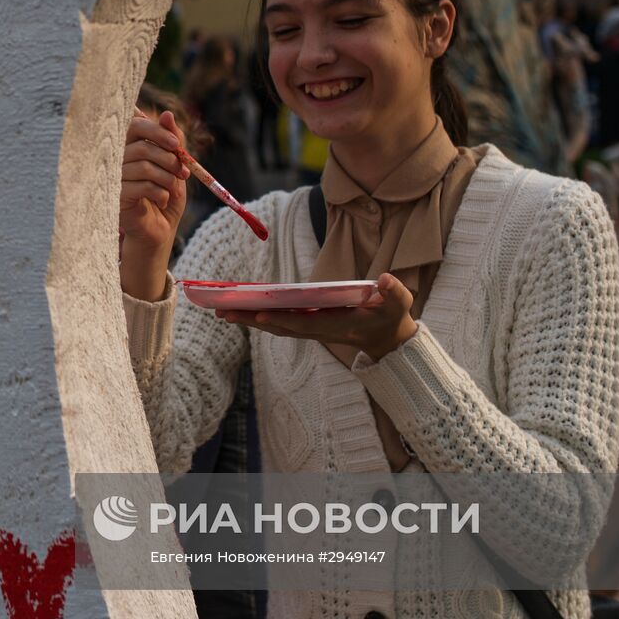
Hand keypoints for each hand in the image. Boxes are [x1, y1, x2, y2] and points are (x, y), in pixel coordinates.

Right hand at [120, 110, 189, 299]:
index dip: (157, 131)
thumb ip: (172, 140)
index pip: (135, 125)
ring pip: (144, 167)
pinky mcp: (116, 198)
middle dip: (169, 158)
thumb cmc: (165, 195)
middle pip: (141, 146)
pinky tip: (163, 200)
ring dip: (167, 178)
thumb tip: (166, 114)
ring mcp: (114, 178)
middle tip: (183, 172)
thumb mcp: (174, 165)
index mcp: (129, 147)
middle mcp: (116, 160)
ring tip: (173, 188)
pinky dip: (160, 193)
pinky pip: (141, 186)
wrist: (160, 230)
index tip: (177, 144)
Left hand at [215, 273, 417, 361]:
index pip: (304, 324)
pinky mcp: (307, 324)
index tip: (260, 315)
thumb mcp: (398, 304)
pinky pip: (278, 321)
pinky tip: (239, 309)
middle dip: (251, 320)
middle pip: (279, 326)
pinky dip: (258, 316)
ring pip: (274, 325)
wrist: (387, 339)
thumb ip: (394, 292)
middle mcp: (317, 330)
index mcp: (335, 326)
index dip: (282, 320)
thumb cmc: (391, 317)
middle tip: (221, 312)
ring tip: (220, 311)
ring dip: (248, 319)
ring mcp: (310, 328)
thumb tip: (386, 280)